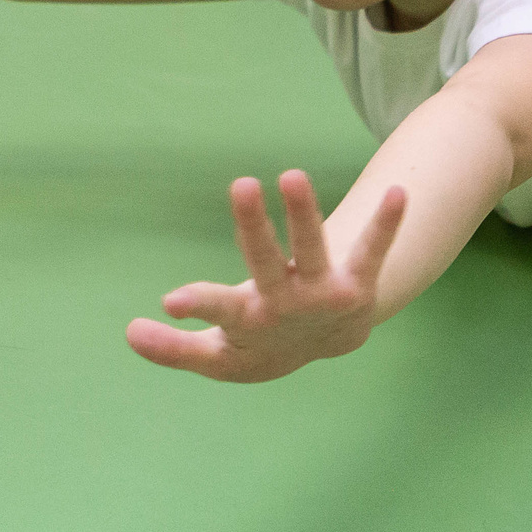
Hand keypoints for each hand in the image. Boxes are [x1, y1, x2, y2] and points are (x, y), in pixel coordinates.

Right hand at [126, 170, 406, 383]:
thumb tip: (130, 332)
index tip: (170, 302)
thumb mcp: (217, 356)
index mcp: (249, 320)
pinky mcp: (359, 284)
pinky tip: (400, 194)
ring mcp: (325, 294)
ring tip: (294, 175)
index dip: (195, 306)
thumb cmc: (260, 344)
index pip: (215, 310)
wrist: (324, 347)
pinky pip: (373, 251)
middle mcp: (287, 305)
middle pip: (267, 263)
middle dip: (255, 227)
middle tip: (243, 184)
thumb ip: (175, 347)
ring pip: (314, 250)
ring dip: (306, 214)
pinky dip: (386, 225)